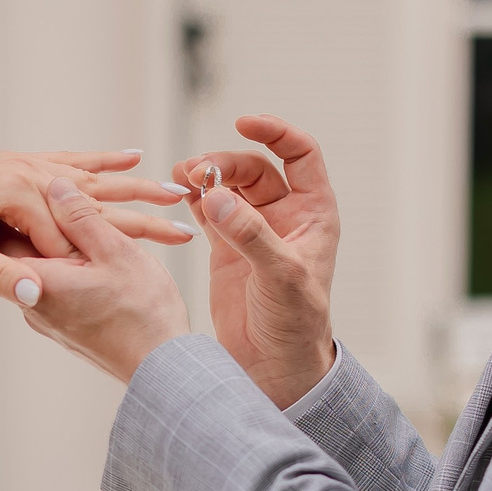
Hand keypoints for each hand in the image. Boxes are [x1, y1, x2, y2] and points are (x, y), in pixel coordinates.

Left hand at [0, 150, 193, 307]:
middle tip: (184, 209)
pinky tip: (124, 154)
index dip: (99, 250)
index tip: (140, 265)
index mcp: (11, 189)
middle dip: (137, 201)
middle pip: (90, 190)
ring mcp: (19, 163)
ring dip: (129, 178)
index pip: (68, 225)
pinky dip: (100, 160)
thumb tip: (30, 292)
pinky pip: (68, 163)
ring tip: (169, 180)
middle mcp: (20, 169)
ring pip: (87, 174)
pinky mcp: (15, 166)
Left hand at [15, 178, 193, 380]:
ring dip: (61, 240)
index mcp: (38, 278)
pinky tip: (86, 253)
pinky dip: (70, 263)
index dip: (28, 198)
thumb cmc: (142, 313)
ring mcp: (45, 316)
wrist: (160, 369)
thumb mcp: (115, 252)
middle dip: (44, 215)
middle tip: (59, 189)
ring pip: (44, 264)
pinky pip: (57, 283)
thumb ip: (81, 218)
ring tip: (80, 219)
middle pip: (25, 244)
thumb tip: (56, 186)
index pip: (14, 226)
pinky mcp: (61, 325)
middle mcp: (32, 301)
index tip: (42, 178)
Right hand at [176, 116, 339, 407]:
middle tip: (196, 174)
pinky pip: (208, 209)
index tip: (243, 122)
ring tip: (180, 179)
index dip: (275, 132)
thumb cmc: (295, 325)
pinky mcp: (226, 248)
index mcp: (313, 213)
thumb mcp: (280, 277)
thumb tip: (217, 196)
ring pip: (227, 185)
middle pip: (253, 167)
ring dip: (204, 177)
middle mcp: (284, 216)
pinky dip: (193, 197)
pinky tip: (178, 192)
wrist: (275, 368)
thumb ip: (250, 235)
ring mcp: (253, 230)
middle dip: (224, 163)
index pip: (300, 154)